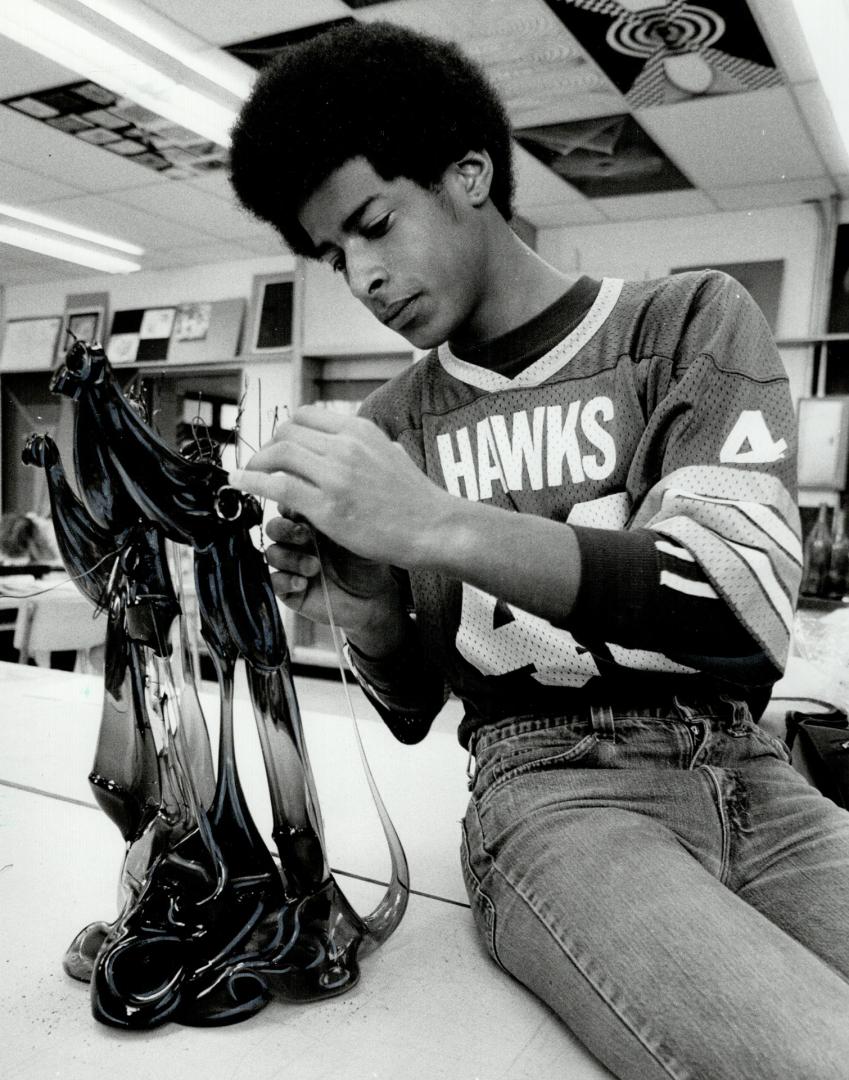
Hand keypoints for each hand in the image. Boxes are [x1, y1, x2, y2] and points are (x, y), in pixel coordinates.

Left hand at [229, 406, 449, 568]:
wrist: (434, 527)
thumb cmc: (416, 499)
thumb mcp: (391, 453)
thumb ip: (366, 444)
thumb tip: (349, 439)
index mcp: (360, 430)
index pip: (305, 415)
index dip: (285, 431)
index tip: (278, 446)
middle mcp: (346, 445)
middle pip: (286, 432)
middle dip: (267, 447)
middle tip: (260, 464)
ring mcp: (336, 476)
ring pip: (279, 454)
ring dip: (256, 464)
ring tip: (247, 475)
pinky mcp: (328, 507)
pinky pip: (278, 486)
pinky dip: (253, 482)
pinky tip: (242, 485)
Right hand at [263, 510, 398, 637]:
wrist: (372, 598)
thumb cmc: (366, 563)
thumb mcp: (358, 535)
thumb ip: (339, 517)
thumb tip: (323, 496)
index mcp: (311, 523)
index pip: (289, 507)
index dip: (291, 507)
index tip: (304, 511)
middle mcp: (297, 542)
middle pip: (274, 527)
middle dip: (286, 529)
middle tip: (306, 536)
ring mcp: (290, 565)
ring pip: (272, 553)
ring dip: (292, 558)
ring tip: (315, 567)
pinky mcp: (288, 589)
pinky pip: (274, 581)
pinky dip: (286, 581)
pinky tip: (303, 583)